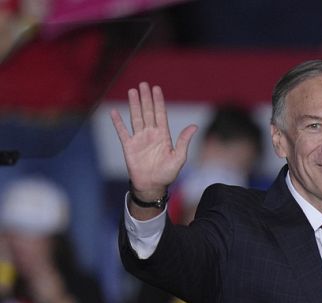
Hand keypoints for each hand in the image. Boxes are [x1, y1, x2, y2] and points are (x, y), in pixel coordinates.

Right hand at [110, 82, 196, 198]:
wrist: (152, 185)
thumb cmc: (167, 173)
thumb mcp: (179, 157)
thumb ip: (184, 141)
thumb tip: (194, 126)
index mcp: (163, 136)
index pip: (161, 114)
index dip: (159, 101)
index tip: (156, 89)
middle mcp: (151, 134)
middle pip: (148, 112)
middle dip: (146, 98)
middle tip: (144, 84)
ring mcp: (139, 139)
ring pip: (136, 117)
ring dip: (134, 104)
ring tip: (132, 91)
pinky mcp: (129, 146)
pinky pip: (122, 132)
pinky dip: (117, 122)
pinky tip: (114, 112)